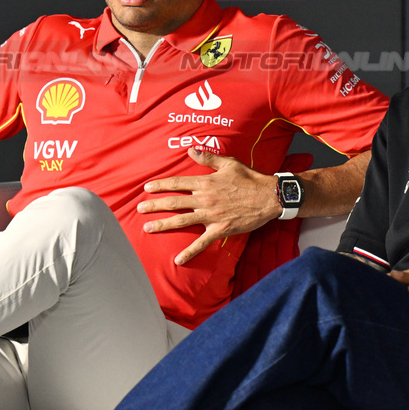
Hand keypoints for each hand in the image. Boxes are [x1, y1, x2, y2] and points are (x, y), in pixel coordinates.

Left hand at [140, 148, 279, 265]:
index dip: (161, 185)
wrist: (269, 196)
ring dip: (163, 224)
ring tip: (148, 227)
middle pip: (175, 202)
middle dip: (155, 205)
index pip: (178, 183)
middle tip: (139, 208)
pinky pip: (202, 242)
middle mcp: (205, 199)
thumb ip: (208, 158)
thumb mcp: (229, 163)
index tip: (147, 187)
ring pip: (182, 221)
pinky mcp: (220, 229)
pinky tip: (178, 260)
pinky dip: (190, 252)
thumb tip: (191, 149)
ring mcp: (211, 215)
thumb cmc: (250, 178)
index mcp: (206, 182)